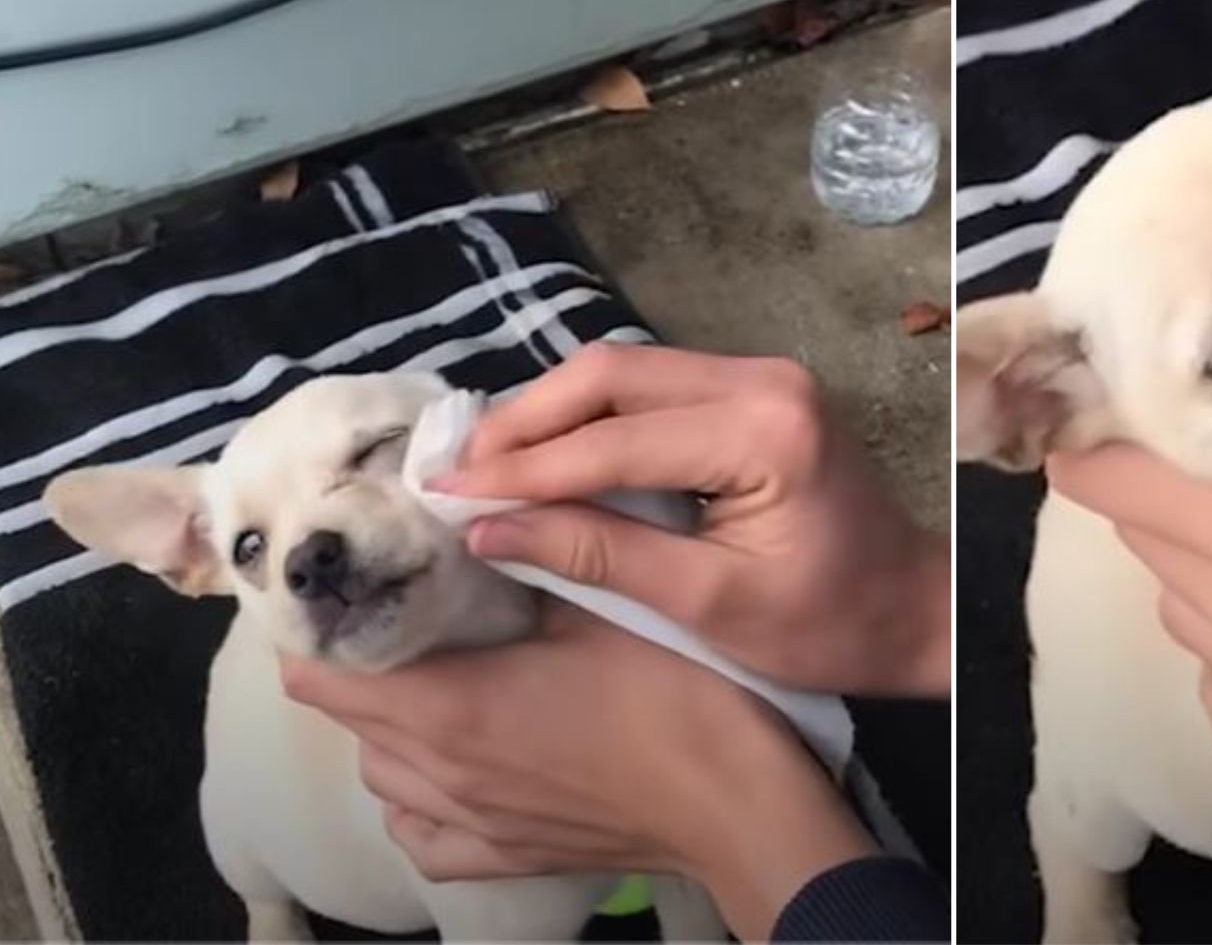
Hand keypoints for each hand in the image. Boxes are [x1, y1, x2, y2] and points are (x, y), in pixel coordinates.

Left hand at [280, 603, 876, 940]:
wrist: (736, 802)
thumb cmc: (674, 697)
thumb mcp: (603, 607)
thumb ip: (531, 558)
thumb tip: (479, 512)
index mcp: (449, 706)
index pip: (319, 675)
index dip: (321, 627)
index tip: (352, 588)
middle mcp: (439, 773)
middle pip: (350, 718)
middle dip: (364, 664)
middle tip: (410, 616)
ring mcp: (470, 824)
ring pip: (382, 775)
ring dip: (392, 728)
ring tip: (438, 683)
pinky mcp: (505, 856)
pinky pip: (422, 833)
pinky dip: (419, 799)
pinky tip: (454, 768)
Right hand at [434, 343, 949, 695]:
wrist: (916, 609)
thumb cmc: (829, 625)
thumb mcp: (708, 605)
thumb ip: (599, 556)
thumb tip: (489, 528)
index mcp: (764, 431)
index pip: (614, 438)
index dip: (523, 468)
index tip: (446, 493)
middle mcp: (763, 380)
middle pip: (612, 374)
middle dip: (526, 421)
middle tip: (455, 469)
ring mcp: (762, 376)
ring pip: (626, 370)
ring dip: (552, 412)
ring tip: (484, 463)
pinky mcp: (755, 389)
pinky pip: (653, 386)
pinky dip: (592, 416)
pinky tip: (546, 452)